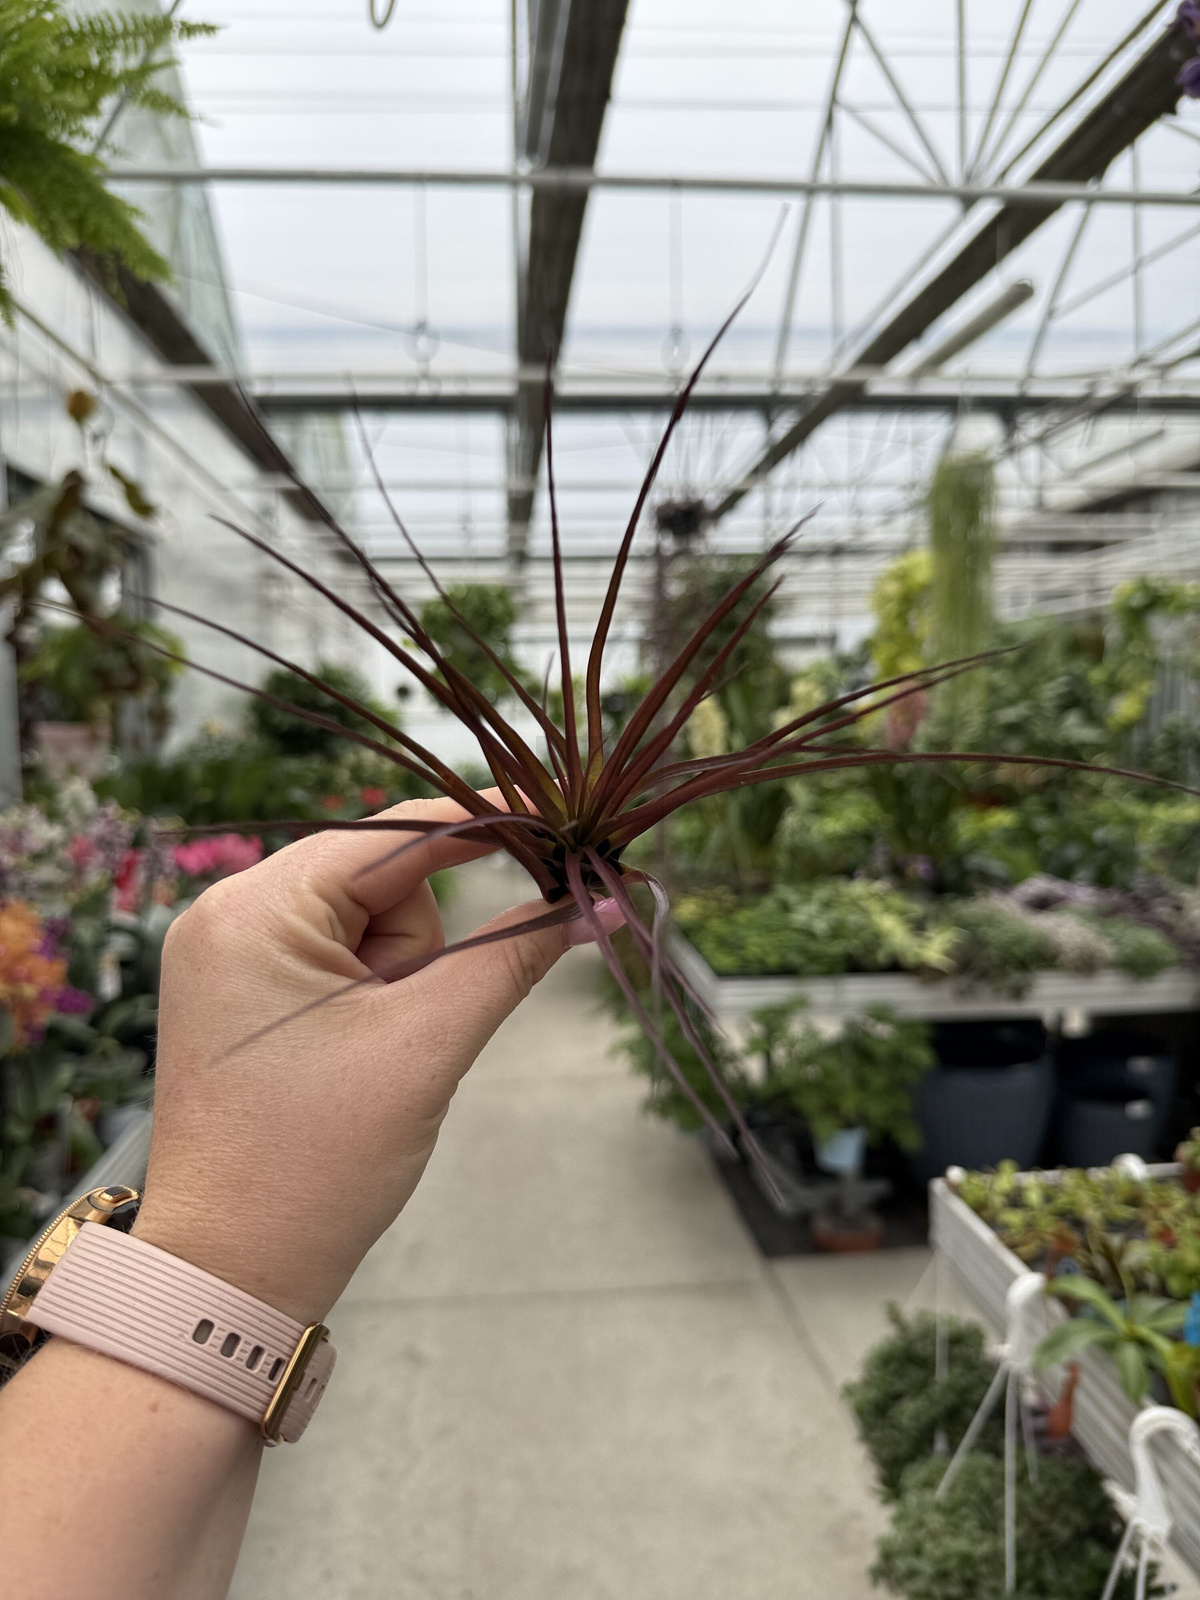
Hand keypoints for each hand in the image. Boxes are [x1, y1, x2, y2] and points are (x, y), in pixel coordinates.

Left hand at [132, 795, 620, 1323]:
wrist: (231, 1274)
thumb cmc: (317, 1165)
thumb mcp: (427, 1046)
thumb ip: (513, 957)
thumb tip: (597, 902)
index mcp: (255, 909)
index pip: (392, 834)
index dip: (483, 826)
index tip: (559, 820)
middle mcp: (227, 913)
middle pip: (379, 879)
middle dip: (420, 945)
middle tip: (406, 1028)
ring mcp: (227, 953)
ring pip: (365, 922)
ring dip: (397, 978)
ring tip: (372, 1059)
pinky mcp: (241, 992)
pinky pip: (337, 957)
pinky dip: (374, 993)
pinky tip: (359, 1054)